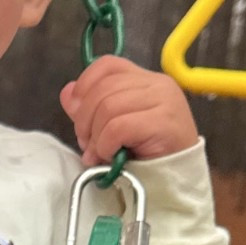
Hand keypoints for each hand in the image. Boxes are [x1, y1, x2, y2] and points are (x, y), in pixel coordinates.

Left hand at [59, 57, 198, 165]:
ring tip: (99, 154)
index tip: (77, 113)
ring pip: (109, 106)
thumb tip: (68, 92)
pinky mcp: (163, 121)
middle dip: (85, 119)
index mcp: (146, 79)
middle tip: (87, 144)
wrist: (177, 179)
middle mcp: (157, 83)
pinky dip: (106, 144)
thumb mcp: (113, 127)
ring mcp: (163, 100)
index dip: (85, 84)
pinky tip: (111, 156)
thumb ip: (91, 109)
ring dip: (96, 136)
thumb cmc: (147, 155)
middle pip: (103, 87)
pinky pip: (119, 126)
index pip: (108, 65)